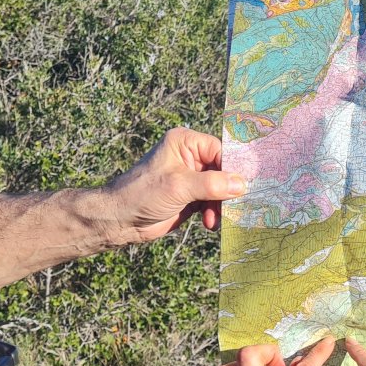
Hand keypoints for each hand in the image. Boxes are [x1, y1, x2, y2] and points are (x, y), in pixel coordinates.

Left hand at [102, 128, 246, 241]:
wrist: (121, 220)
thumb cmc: (143, 194)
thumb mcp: (180, 186)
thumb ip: (213, 184)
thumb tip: (242, 185)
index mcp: (185, 142)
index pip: (220, 150)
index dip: (233, 168)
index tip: (245, 187)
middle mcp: (190, 156)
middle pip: (224, 170)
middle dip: (228, 191)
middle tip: (234, 206)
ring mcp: (191, 177)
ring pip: (221, 188)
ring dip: (221, 205)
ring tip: (215, 219)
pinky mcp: (191, 196)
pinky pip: (213, 201)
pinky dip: (215, 212)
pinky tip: (210, 223)